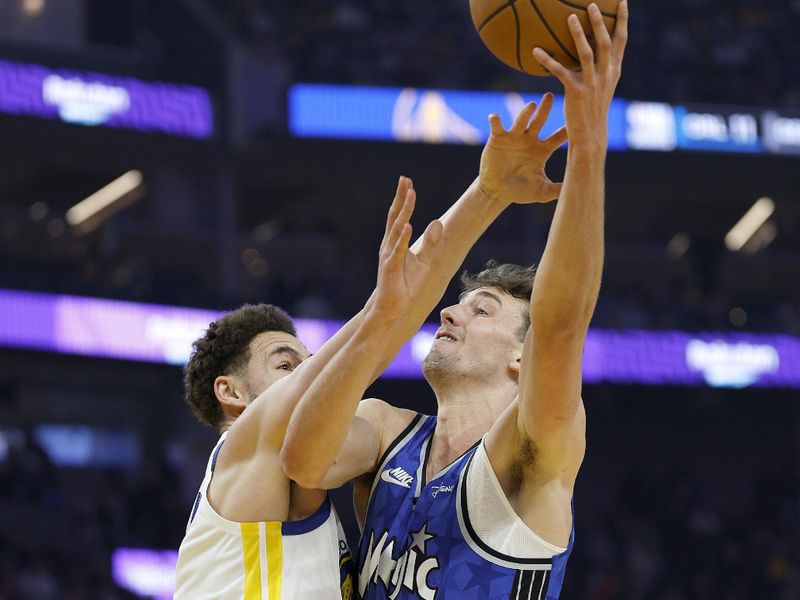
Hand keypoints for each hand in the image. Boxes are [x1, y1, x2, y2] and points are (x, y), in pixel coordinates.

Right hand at [371, 177, 442, 319]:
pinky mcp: (391, 268)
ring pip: (396, 229)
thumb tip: (438, 223)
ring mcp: (389, 255)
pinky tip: (407, 225)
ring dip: (404, 212)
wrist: (392, 308)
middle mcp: (389, 245)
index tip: (407, 182)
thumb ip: (430, 243)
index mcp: (395, 242)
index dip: (403, 199)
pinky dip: (402, 237)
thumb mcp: (424, 262)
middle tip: (405, 179)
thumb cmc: (405, 285)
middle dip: (401, 198)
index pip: (399, 216)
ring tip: (410, 195)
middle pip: (395, 217)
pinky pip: (397, 250)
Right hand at [478, 93, 567, 205]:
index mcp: (543, 150)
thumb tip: (576, 188)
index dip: (566, 130)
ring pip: (521, 121)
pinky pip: (497, 127)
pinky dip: (495, 121)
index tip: (577, 118)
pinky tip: (494, 117)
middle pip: (540, 121)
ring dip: (525, 113)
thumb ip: (556, 189)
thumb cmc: (520, 191)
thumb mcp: (541, 192)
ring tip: (531, 105)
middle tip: (550, 96)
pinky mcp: (497, 139)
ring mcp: (514, 137)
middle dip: (545, 109)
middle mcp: (530, 140)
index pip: (558, 137)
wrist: (497, 192)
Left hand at [533, 1, 628, 146]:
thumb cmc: (592, 110)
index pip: (621, 41)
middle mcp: (606, 74)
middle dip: (599, 22)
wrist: (590, 134)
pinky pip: (560, 72)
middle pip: (605, 42)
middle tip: (592, 4)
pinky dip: (547, 60)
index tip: (621, 2)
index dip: (622, 21)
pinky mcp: (576, 92)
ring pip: (586, 53)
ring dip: (578, 34)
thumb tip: (591, 50)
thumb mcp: (602, 87)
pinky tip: (535, 51)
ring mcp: (592, 83)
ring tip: (570, 17)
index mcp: (614, 71)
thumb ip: (600, 68)